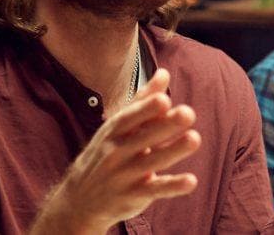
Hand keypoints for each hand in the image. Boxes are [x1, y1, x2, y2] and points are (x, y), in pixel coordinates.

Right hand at [31, 69, 201, 233]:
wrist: (79, 201)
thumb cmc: (106, 154)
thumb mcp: (118, 127)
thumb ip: (143, 101)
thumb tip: (164, 73)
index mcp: (114, 131)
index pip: (130, 118)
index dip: (145, 109)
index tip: (164, 100)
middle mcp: (117, 152)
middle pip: (143, 137)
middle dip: (165, 126)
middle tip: (188, 113)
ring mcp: (124, 175)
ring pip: (151, 162)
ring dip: (173, 151)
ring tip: (195, 139)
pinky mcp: (133, 196)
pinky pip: (155, 190)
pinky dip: (172, 186)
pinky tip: (191, 181)